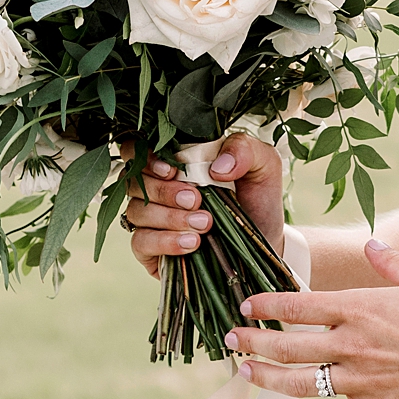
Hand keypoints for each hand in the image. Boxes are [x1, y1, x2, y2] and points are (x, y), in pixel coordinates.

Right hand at [120, 132, 286, 276]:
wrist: (264, 243)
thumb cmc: (257, 200)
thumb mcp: (263, 166)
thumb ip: (244, 150)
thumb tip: (217, 166)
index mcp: (175, 161)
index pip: (137, 149)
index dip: (146, 158)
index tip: (172, 171)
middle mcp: (156, 187)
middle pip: (134, 181)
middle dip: (164, 191)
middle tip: (196, 200)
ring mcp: (150, 219)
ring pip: (136, 211)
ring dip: (169, 218)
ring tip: (204, 225)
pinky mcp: (151, 249)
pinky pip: (140, 242)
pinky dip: (165, 241)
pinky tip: (192, 243)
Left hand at [225, 238, 398, 398]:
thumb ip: (393, 263)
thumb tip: (370, 245)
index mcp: (364, 308)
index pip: (301, 305)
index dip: (268, 304)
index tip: (248, 305)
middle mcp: (355, 344)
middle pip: (290, 345)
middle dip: (255, 342)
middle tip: (231, 340)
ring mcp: (363, 380)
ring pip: (300, 383)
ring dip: (267, 379)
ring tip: (245, 374)